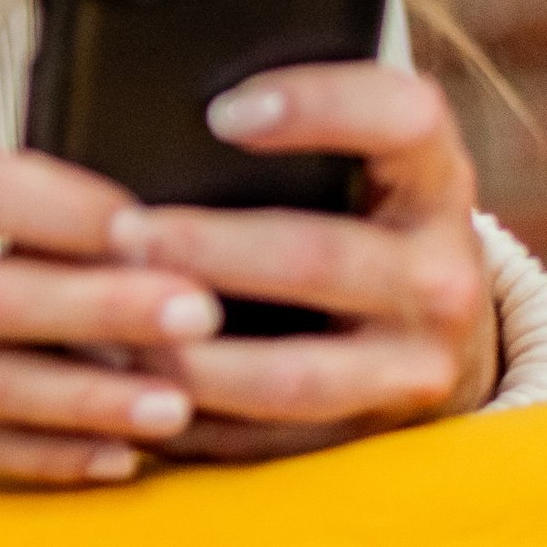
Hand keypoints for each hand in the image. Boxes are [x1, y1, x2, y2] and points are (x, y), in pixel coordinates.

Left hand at [105, 62, 499, 462]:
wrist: (433, 336)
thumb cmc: (357, 216)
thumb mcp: (360, 165)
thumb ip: (290, 135)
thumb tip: (141, 109)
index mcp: (436, 179)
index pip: (402, 118)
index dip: (317, 106)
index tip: (221, 113)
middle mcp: (444, 276)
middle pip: (318, 256)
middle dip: (206, 248)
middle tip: (119, 233)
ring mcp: (413, 368)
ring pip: (289, 375)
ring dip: (187, 355)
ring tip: (102, 323)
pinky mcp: (369, 439)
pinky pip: (267, 440)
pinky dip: (186, 418)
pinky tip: (121, 389)